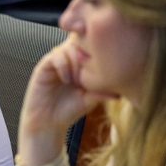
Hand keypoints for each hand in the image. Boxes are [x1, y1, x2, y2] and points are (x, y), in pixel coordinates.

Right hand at [18, 36, 117, 165]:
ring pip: (68, 48)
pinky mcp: (43, 67)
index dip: (97, 49)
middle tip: (89, 75)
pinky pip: (55, 57)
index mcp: (80, 65)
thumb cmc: (69, 110)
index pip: (90, 46)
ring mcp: (55, 62)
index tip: (104, 64)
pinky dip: (63, 67)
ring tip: (77, 82)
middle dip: (87, 56)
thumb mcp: (91, 99)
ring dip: (76, 64)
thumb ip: (103, 90)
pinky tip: (67, 81)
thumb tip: (121, 89)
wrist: (48, 123)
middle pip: (80, 41)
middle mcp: (68, 60)